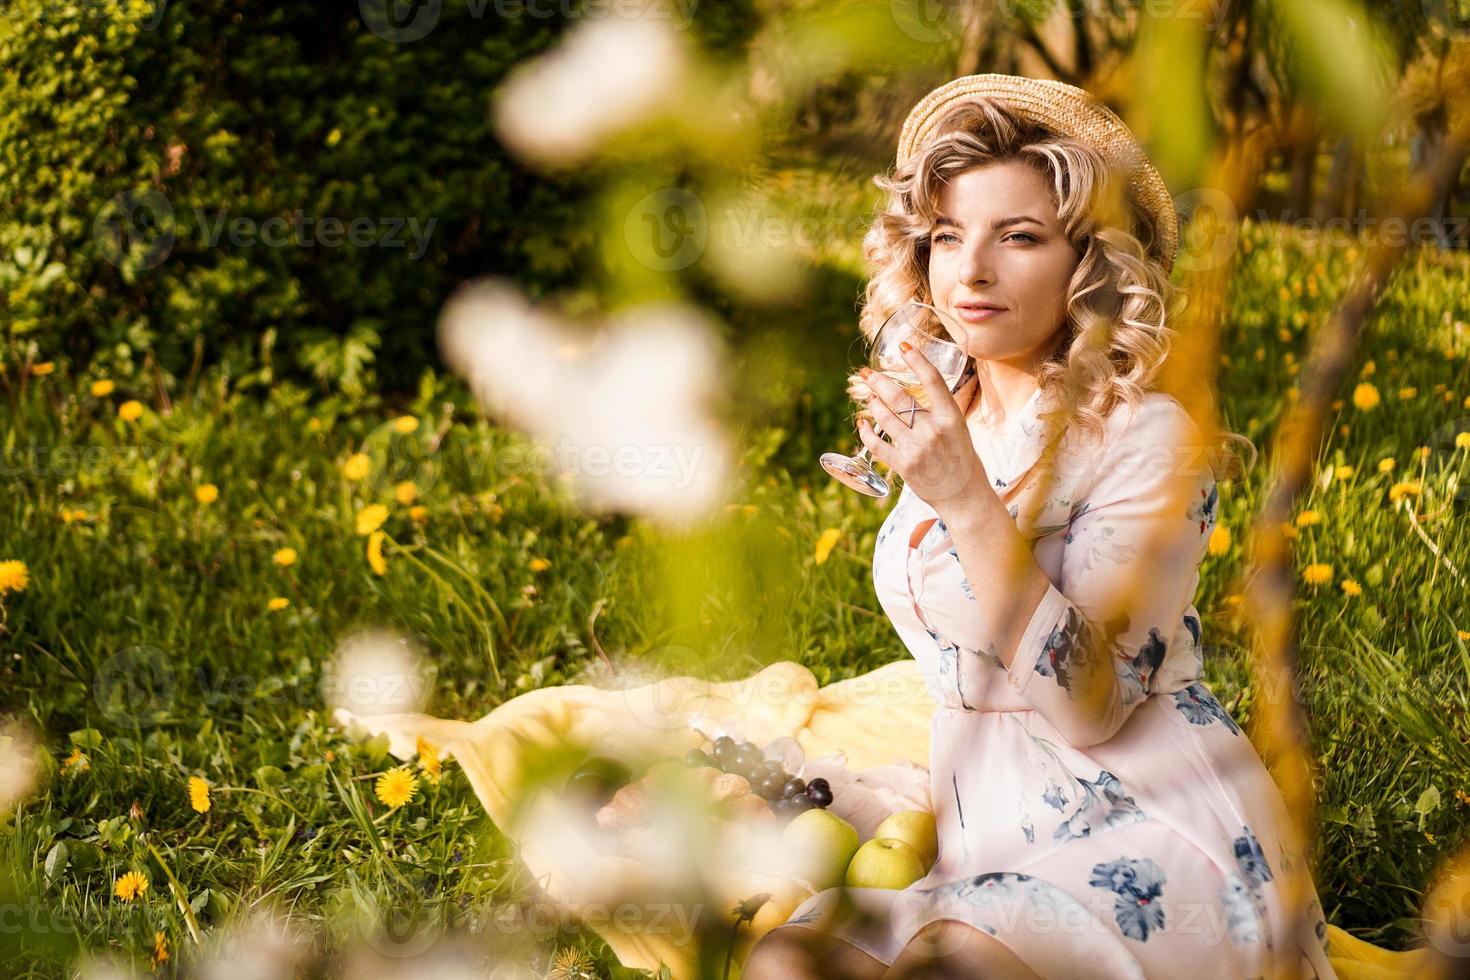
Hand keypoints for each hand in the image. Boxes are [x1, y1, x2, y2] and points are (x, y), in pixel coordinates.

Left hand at [857, 343, 986, 512]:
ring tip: (870, 398)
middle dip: (878, 381)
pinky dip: (866, 431)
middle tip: (866, 373)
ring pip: (885, 418)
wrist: (964, 496)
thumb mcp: (958, 430)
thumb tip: (909, 397)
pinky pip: (877, 444)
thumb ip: (937, 414)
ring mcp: (917, 447)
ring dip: (873, 405)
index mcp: (951, 417)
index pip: (932, 380)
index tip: (903, 346)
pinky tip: (863, 424)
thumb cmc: (961, 461)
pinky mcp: (904, 465)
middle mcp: (933, 429)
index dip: (917, 360)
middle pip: (899, 397)